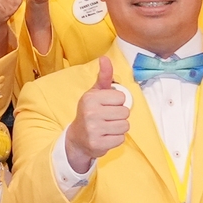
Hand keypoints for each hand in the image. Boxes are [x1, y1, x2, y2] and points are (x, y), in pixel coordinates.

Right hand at [62, 55, 133, 174]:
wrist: (77, 138)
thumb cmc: (90, 112)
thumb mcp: (95, 93)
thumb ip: (104, 77)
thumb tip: (105, 58)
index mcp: (91, 98)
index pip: (121, 98)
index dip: (117, 102)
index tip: (106, 106)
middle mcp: (90, 113)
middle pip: (125, 112)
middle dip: (119, 116)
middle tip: (107, 118)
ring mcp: (93, 129)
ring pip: (125, 126)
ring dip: (119, 128)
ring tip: (107, 127)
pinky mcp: (98, 144)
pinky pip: (121, 139)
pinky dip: (116, 139)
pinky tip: (105, 137)